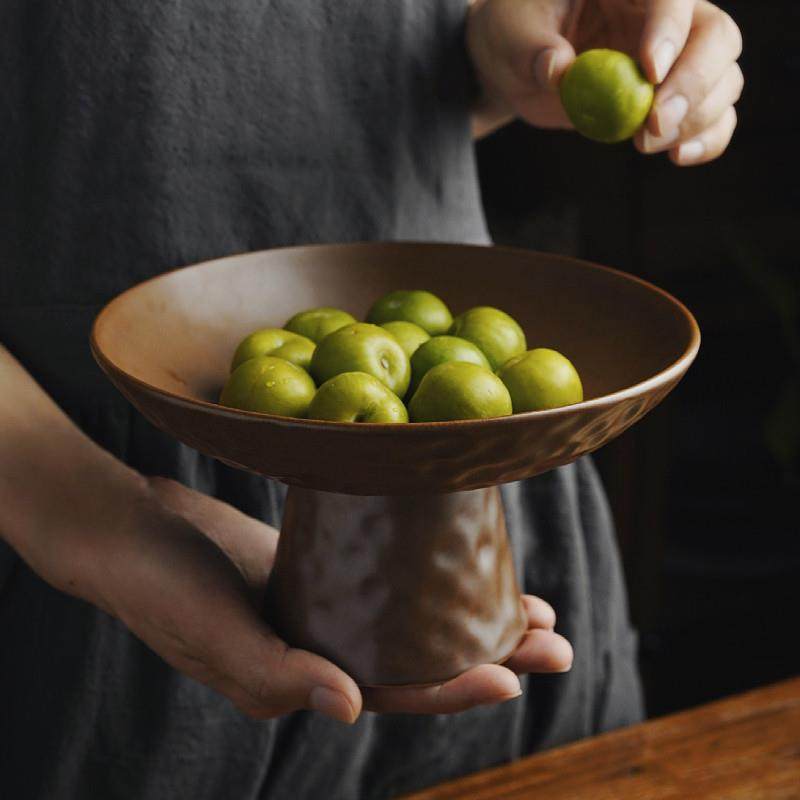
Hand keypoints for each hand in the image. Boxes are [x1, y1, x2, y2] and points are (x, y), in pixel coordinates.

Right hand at [85, 477, 571, 722]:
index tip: (515, 671)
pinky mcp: (324, 565)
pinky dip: (430, 571)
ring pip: (413, 619)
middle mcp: (321, 652)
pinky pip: (390, 574)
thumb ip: (278, 675)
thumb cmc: (161, 586)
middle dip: (490, 653)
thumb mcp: (213, 631)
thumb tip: (352, 708)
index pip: (393, 692)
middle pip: (420, 659)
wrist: (133, 530)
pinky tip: (464, 556)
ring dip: (472, 613)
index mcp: (301, 685)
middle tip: (556, 642)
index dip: (455, 686)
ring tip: (535, 608)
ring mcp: (326, 608)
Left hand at [467, 0, 742, 164]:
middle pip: (716, 37)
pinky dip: (707, 139)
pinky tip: (678, 157)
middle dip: (694, 84)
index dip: (669, 31)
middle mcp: (668, 17)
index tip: (650, 73)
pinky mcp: (672, 99)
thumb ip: (532, 49)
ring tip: (645, 144)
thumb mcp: (510, 33)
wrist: (516, 63)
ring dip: (697, 118)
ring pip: (723, 79)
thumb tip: (558, 69)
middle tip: (653, 124)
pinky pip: (713, 116)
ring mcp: (677, 58)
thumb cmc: (514, 32)